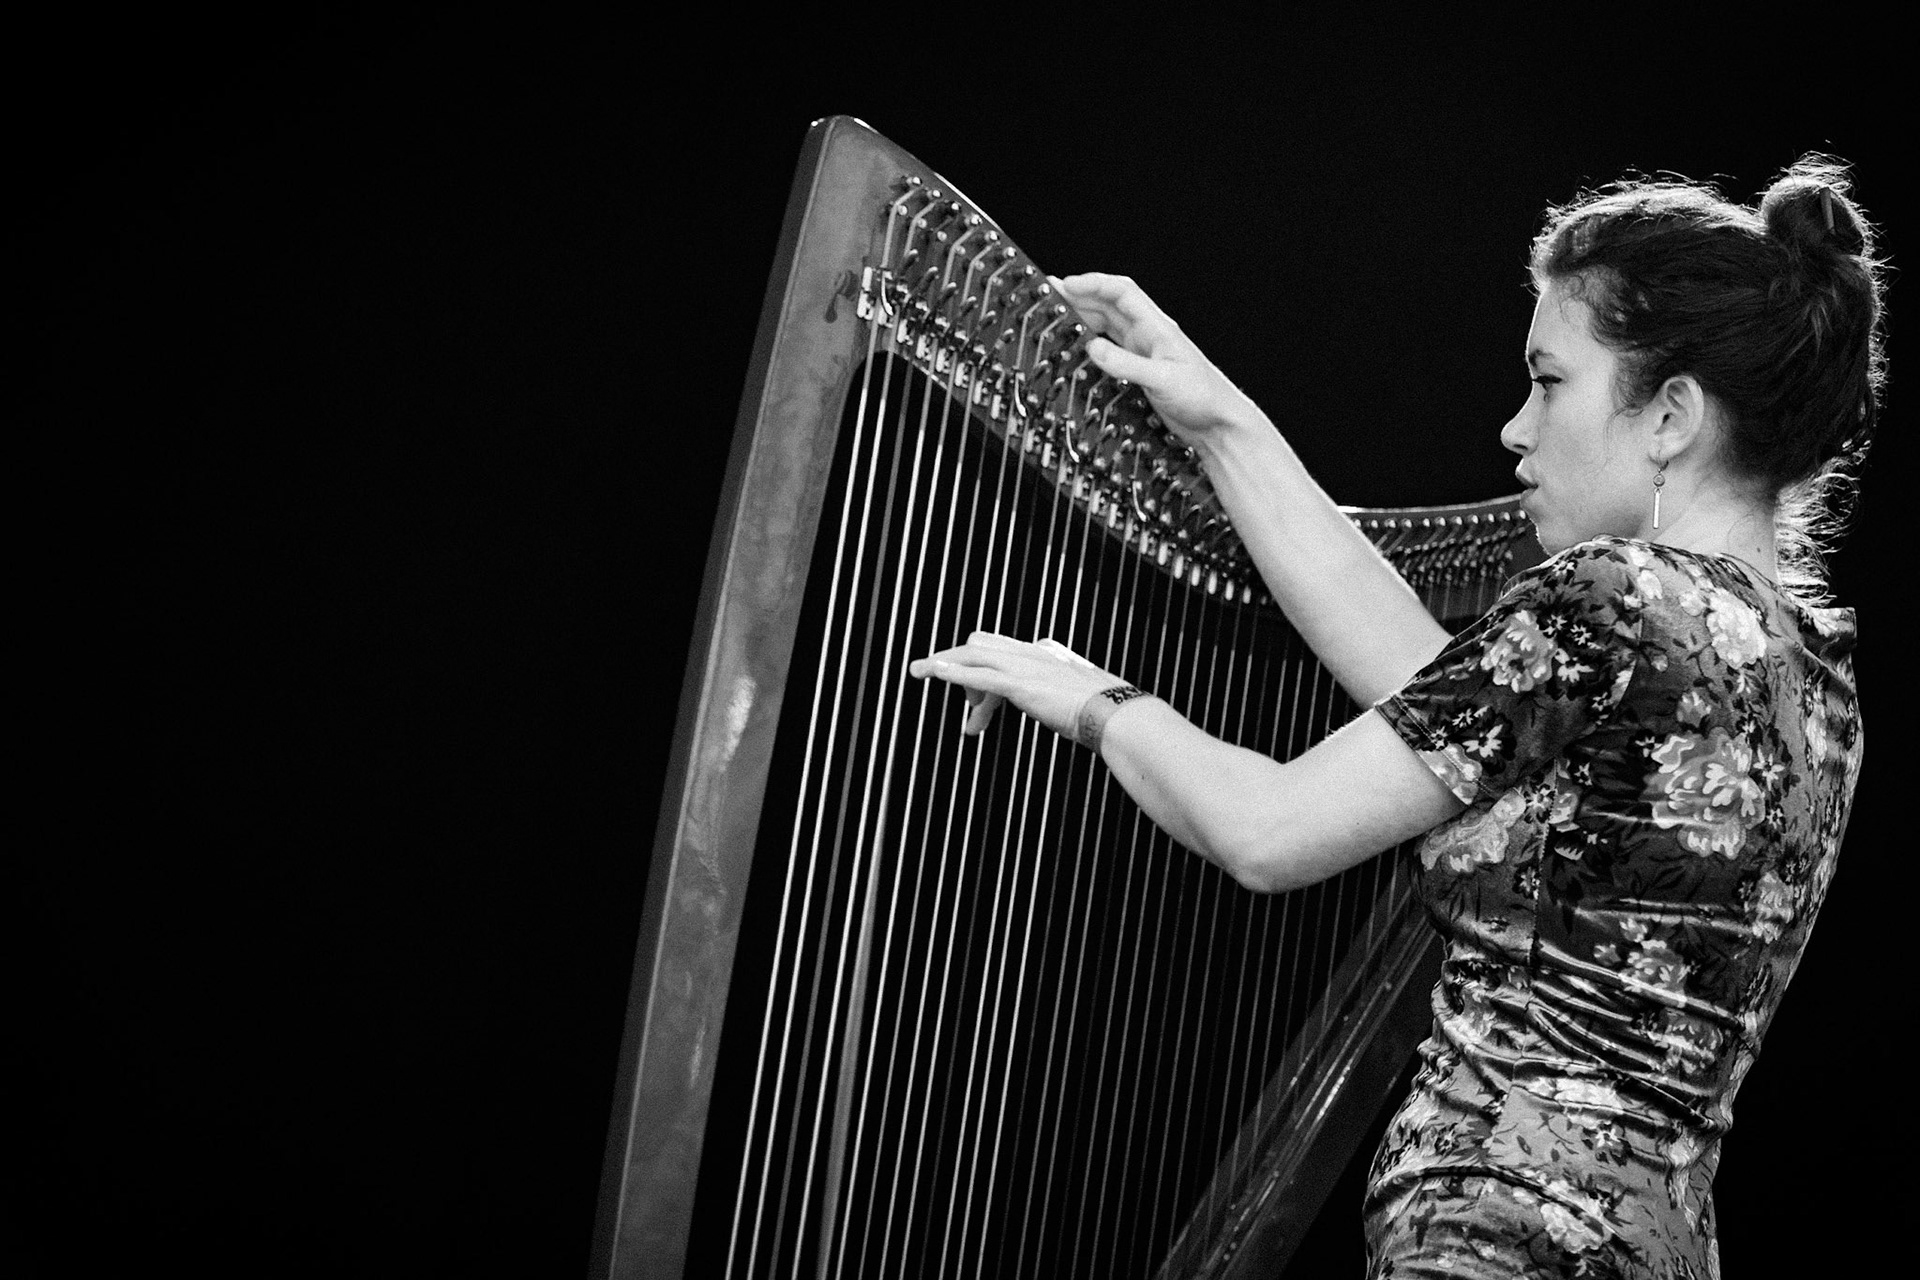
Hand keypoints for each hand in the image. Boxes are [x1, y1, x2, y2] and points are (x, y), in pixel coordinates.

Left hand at [908, 632, 1119, 737]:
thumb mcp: (1077, 700)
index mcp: (1045, 654)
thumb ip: (1062, 698)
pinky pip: (979, 675)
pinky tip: (933, 672)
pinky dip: (952, 672)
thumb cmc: (1105, 713)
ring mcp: (1026, 667)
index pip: (1002, 651)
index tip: (975, 704)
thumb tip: (1063, 711)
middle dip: (956, 665)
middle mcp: (1032, 654)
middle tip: (938, 684)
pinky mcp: (1022, 685)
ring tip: (918, 672)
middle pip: (980, 645)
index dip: (980, 672)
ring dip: (942, 665)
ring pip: (972, 655)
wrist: (1118, 716)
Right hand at [1052, 272, 1265, 449]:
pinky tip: (1079, 347)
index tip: (1066, 284)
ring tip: (1059, 316)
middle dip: (1080, 296)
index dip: (1093, 283)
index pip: (1121, 292)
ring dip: (1083, 317)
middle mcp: (1148, 335)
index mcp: (1157, 327)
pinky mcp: (1139, 371)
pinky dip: (1090, 343)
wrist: (1218, 424)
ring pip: (1106, 325)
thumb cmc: (1204, 398)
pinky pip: (1109, 349)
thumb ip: (1126, 364)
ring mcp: (1143, 352)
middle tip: (1051, 295)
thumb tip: (1093, 348)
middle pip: (1108, 304)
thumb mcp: (1163, 380)